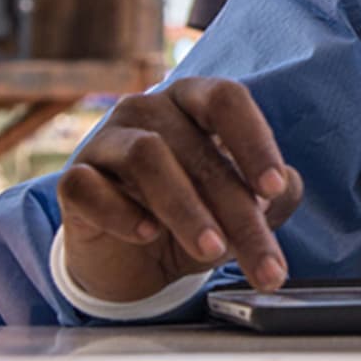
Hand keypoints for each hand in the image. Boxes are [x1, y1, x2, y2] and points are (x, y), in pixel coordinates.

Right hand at [56, 77, 303, 303]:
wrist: (130, 260)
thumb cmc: (192, 215)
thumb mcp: (239, 207)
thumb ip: (271, 195)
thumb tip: (288, 189)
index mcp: (194, 100)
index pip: (227, 100)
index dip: (254, 141)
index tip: (275, 187)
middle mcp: (148, 108)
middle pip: (198, 150)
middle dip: (237, 210)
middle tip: (263, 260)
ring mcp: (106, 140)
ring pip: (147, 157)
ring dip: (186, 207)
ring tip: (212, 249)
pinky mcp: (72, 179)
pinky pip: (89, 186)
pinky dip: (122, 212)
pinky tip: (146, 234)